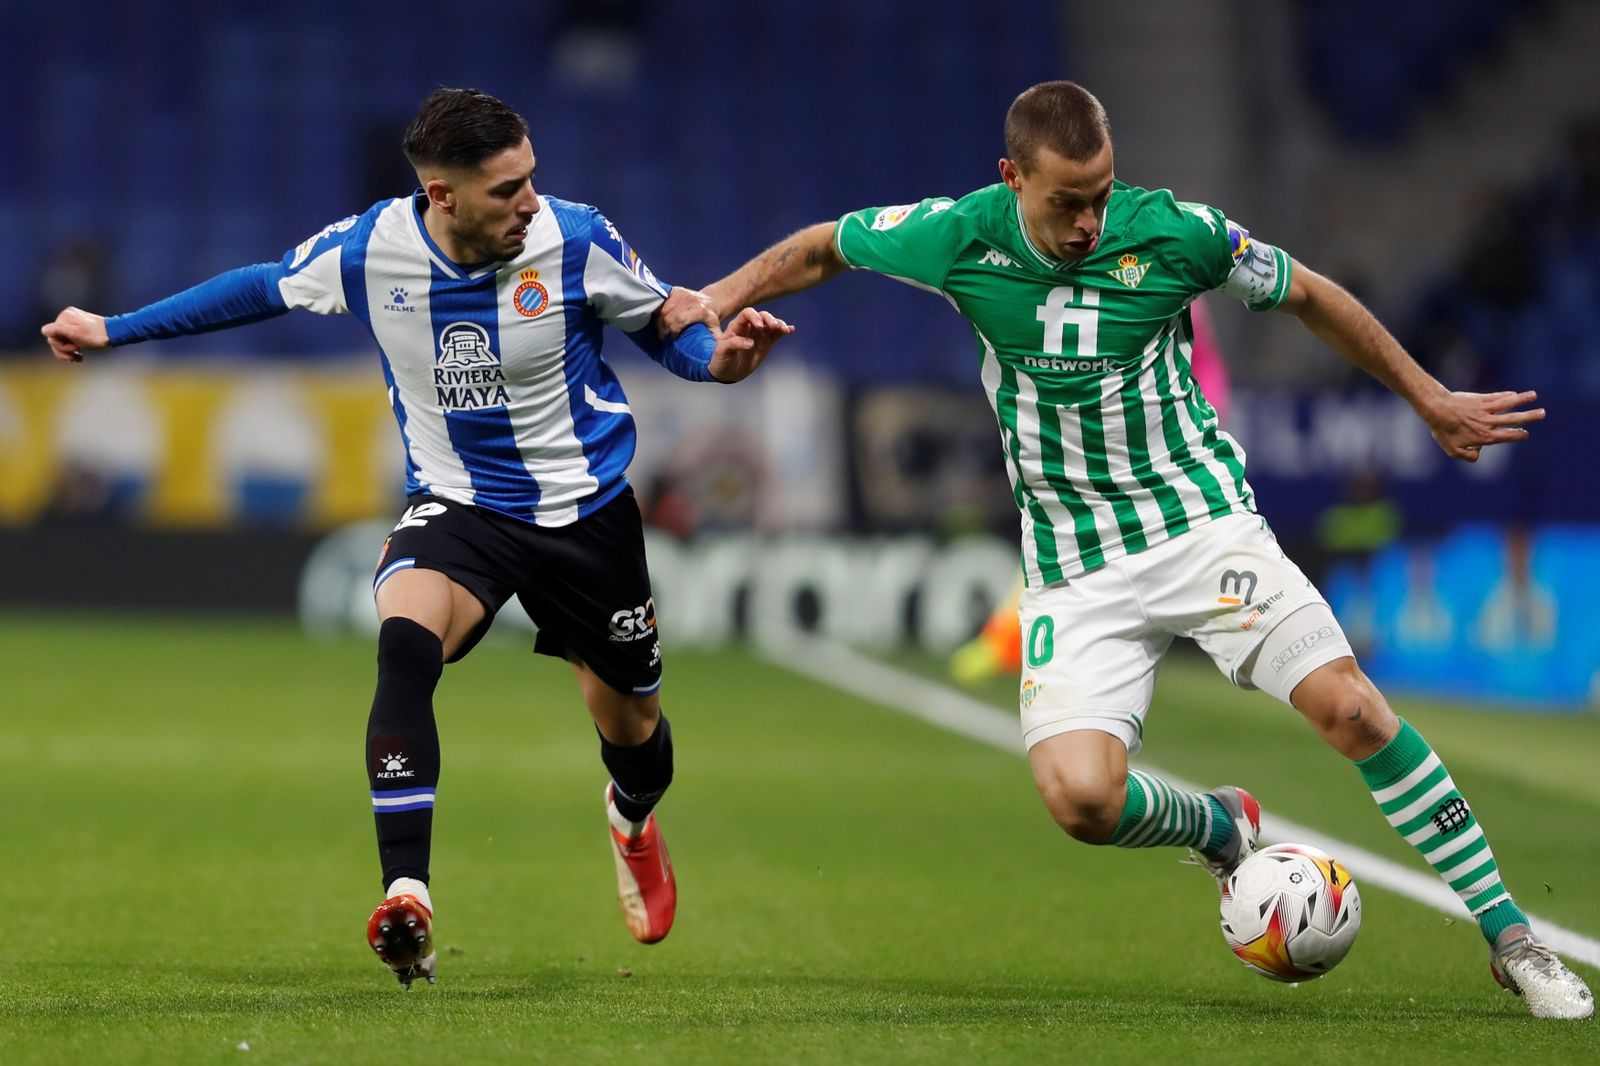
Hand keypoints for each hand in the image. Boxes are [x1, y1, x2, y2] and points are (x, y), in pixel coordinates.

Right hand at [41, 307, 110, 362]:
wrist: (114, 334)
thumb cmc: (96, 336)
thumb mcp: (75, 334)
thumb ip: (58, 331)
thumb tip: (44, 330)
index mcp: (64, 316)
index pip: (50, 334)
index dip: (59, 345)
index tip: (74, 348)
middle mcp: (66, 316)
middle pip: (55, 338)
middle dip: (64, 350)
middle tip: (77, 356)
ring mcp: (72, 321)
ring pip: (62, 340)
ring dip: (68, 352)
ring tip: (79, 358)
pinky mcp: (78, 327)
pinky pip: (69, 339)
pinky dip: (72, 348)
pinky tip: (80, 355)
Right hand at [657, 286, 718, 337]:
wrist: (712, 301)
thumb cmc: (711, 319)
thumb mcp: (715, 330)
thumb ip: (712, 341)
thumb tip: (710, 355)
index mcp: (700, 311)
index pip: (680, 320)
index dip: (673, 330)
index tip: (672, 338)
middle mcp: (690, 300)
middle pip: (669, 316)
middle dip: (664, 328)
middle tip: (663, 336)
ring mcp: (682, 294)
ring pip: (663, 309)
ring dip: (659, 320)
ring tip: (661, 328)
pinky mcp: (675, 290)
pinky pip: (662, 301)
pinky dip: (658, 310)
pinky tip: (659, 317)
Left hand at [708, 308, 793, 383]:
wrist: (727, 372)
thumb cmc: (721, 359)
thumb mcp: (722, 351)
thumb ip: (734, 344)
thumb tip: (751, 342)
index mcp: (736, 326)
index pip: (747, 314)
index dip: (754, 317)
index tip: (760, 327)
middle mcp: (749, 327)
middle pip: (761, 316)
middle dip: (769, 319)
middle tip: (775, 326)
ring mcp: (758, 335)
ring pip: (770, 324)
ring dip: (778, 324)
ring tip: (784, 329)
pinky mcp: (766, 343)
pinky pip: (776, 335)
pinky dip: (783, 331)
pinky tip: (790, 330)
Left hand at [1423, 389, 1544, 461]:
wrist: (1437, 409)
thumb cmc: (1443, 430)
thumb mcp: (1453, 450)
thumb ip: (1468, 456)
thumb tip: (1479, 454)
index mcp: (1485, 436)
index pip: (1507, 436)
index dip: (1518, 435)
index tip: (1525, 433)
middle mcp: (1489, 423)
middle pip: (1513, 419)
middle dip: (1529, 416)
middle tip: (1543, 413)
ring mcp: (1486, 409)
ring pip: (1508, 404)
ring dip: (1522, 399)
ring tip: (1534, 396)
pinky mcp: (1481, 399)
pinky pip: (1497, 397)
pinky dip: (1506, 395)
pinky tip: (1514, 393)